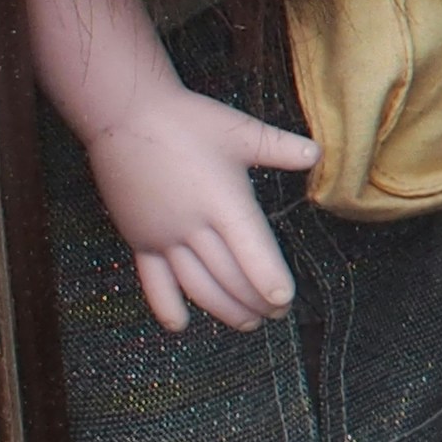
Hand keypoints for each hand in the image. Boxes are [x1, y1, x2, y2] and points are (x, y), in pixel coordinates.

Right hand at [82, 86, 318, 333]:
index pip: (253, 252)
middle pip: (229, 276)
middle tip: (277, 314)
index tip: (284, 302)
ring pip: (197, 286)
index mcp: (225, 202)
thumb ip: (281, 147)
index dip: (269, 280)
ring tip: (248, 322)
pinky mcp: (138, 239)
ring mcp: (163, 236)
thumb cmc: (188, 121)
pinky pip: (152, 282)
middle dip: (256, 301)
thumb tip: (317, 152)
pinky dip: (167, 306)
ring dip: (223, 309)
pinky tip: (181, 325)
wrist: (124, 116)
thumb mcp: (242, 130)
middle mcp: (194, 226)